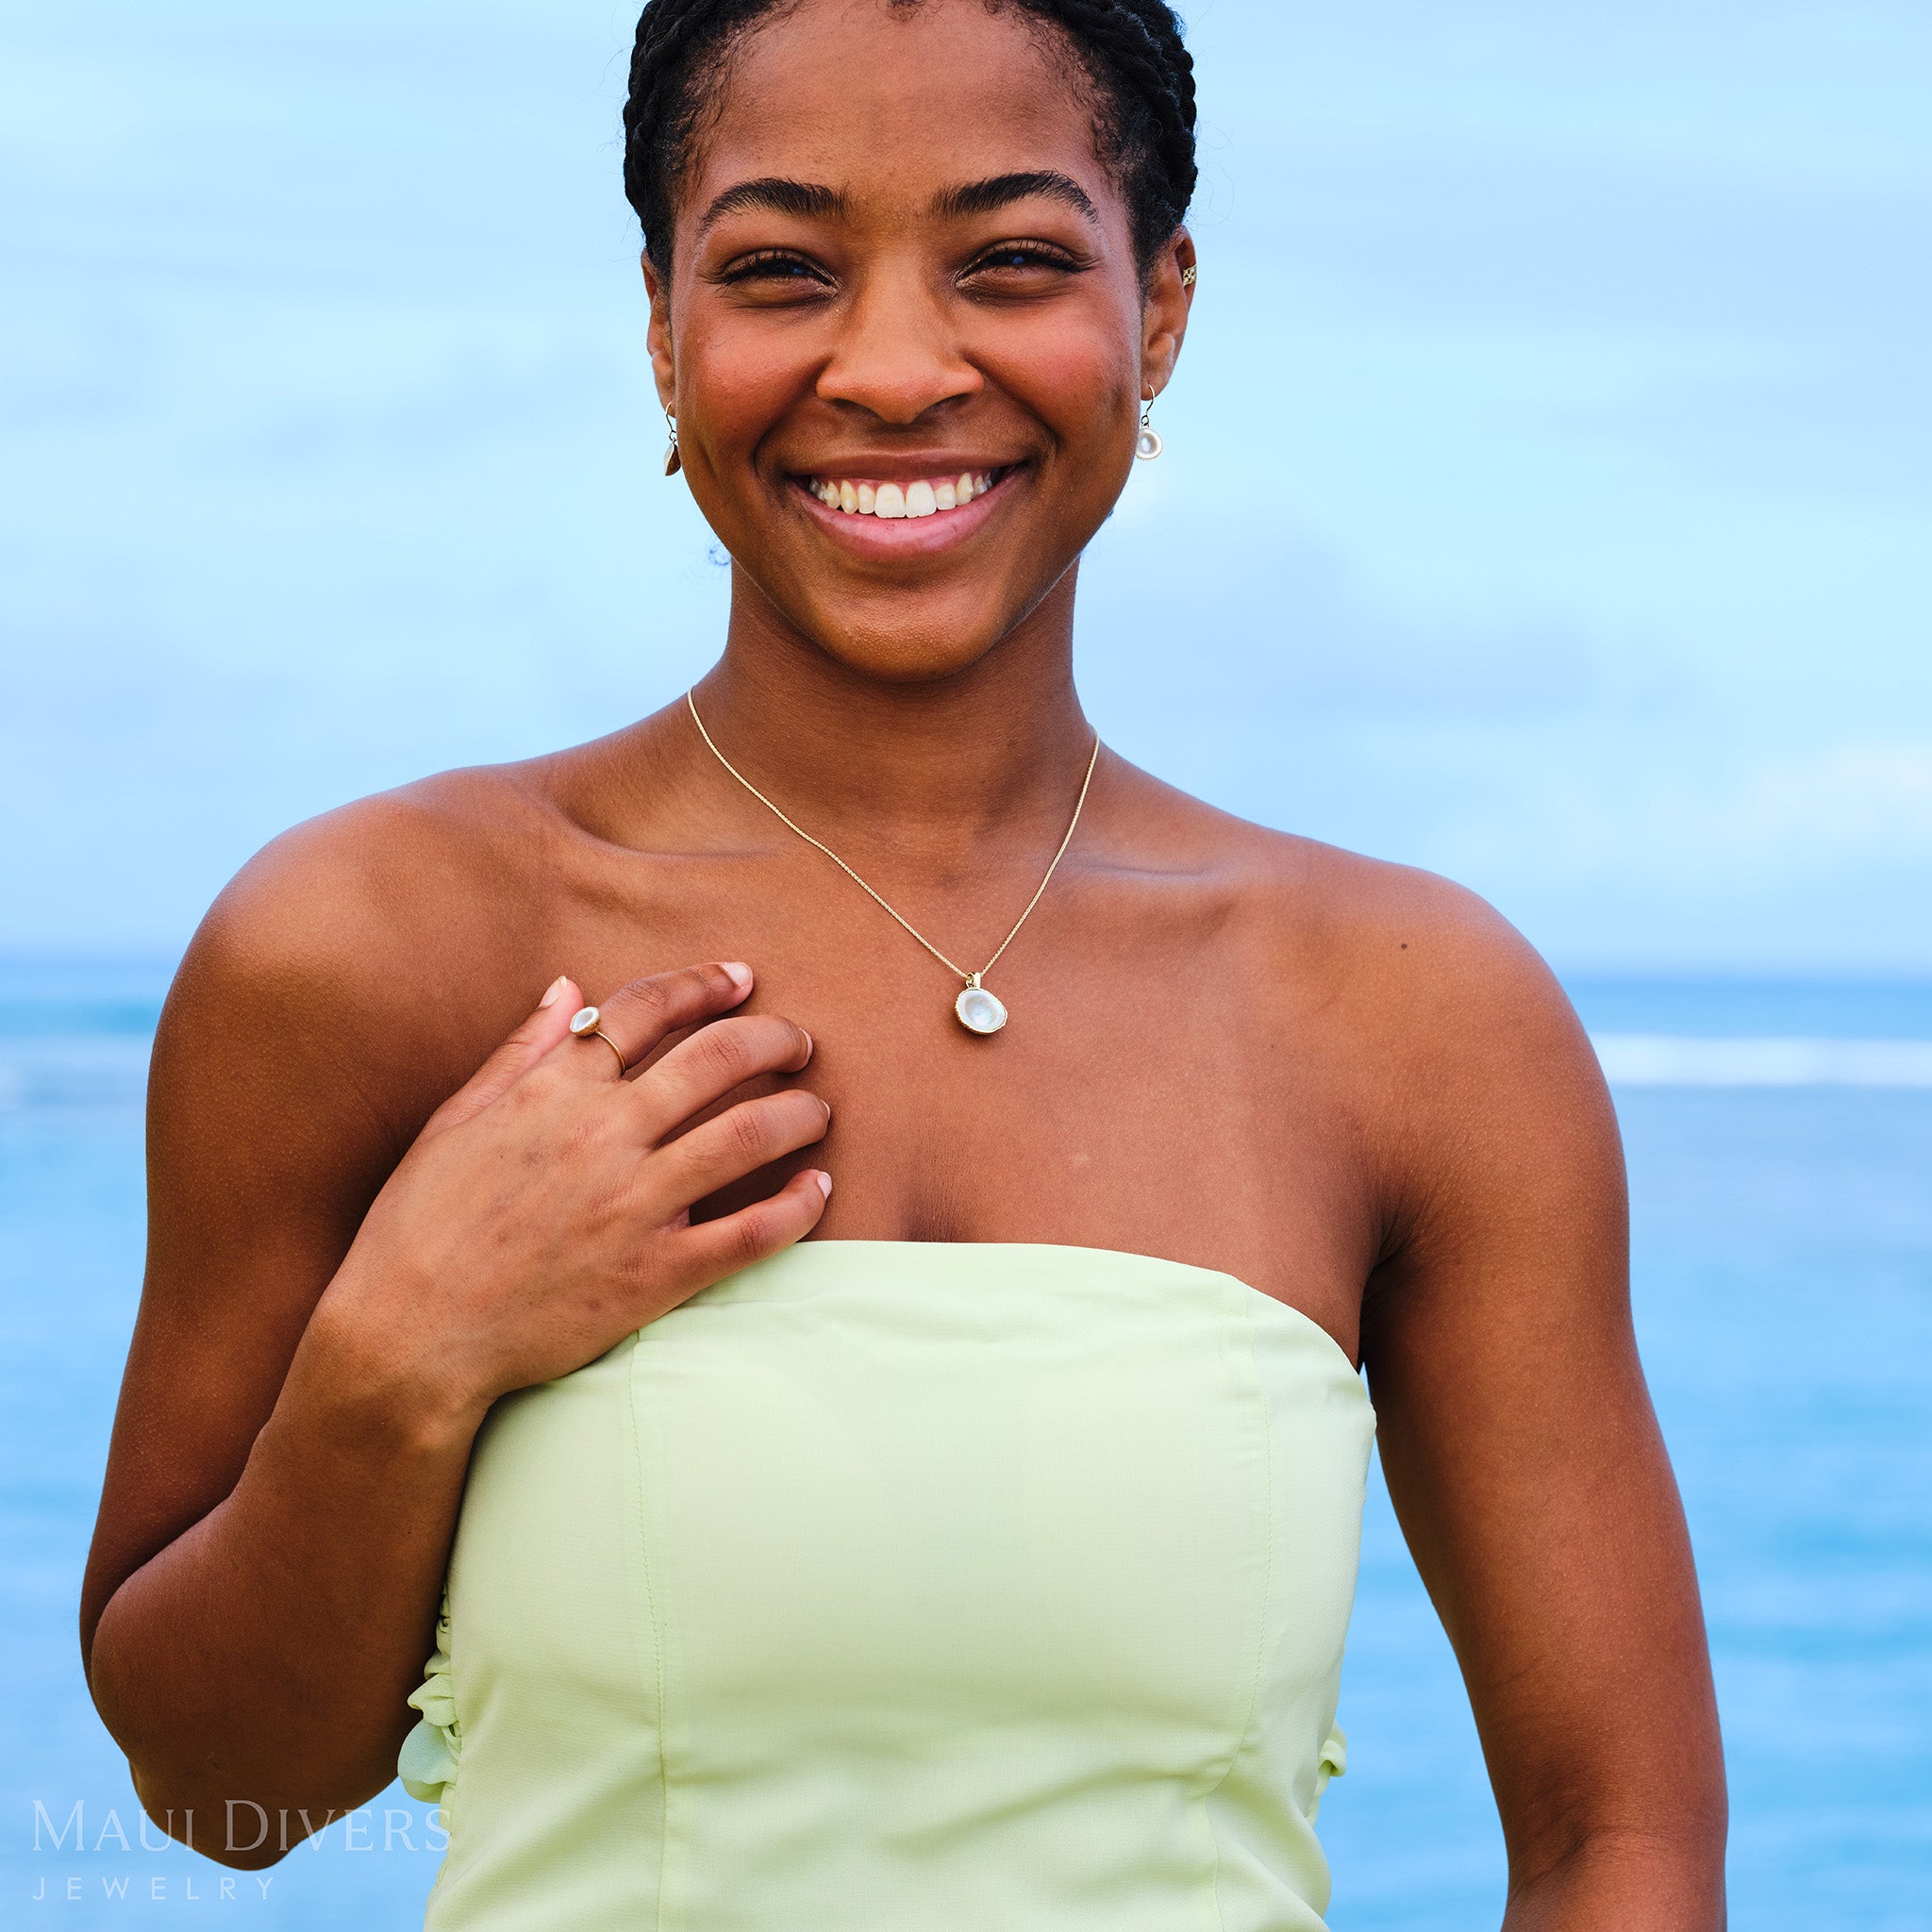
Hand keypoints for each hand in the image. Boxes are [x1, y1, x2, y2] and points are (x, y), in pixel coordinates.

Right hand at [322, 963, 828, 1422]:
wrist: (408, 1339)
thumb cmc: (417, 1229)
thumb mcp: (454, 1122)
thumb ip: (521, 1052)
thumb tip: (570, 989)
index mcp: (554, 1091)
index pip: (648, 1010)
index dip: (705, 984)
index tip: (742, 978)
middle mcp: (604, 1135)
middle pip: (719, 1058)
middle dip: (774, 1039)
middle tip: (800, 1043)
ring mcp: (636, 1204)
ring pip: (750, 1134)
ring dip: (799, 1113)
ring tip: (817, 1111)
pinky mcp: (658, 1273)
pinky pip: (753, 1232)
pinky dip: (798, 1206)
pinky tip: (817, 1190)